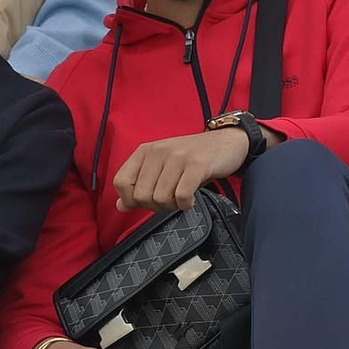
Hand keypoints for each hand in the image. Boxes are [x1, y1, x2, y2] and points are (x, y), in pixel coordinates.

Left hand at [113, 125, 250, 214]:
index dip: (131, 199)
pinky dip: (185, 204)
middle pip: (141, 196)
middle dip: (155, 206)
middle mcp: (158, 151)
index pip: (120, 182)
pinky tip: (191, 199)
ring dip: (172, 206)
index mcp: (145, 151)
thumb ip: (140, 185)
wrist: (227, 142)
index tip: (147, 201)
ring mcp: (177, 157)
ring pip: (160, 198)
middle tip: (170, 199)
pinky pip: (181, 195)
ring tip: (182, 197)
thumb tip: (120, 206)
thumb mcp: (162, 167)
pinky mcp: (197, 165)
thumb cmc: (192, 158)